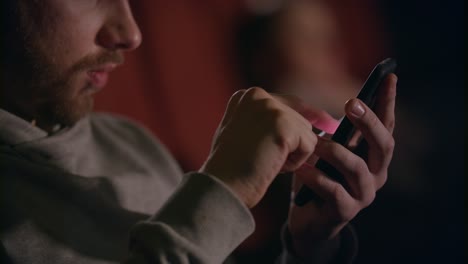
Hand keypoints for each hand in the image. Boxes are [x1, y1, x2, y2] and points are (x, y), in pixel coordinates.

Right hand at [200, 87, 337, 207]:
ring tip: (266, 162)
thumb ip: (268, 123)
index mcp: (246, 96)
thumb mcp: (246, 135)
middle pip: (300, 118)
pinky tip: (274, 166)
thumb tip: (310, 123)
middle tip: (265, 160)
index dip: (306, 117)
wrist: (222, 186)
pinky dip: (296, 162)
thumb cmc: (230, 168)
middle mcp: (258, 95)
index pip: (287, 103)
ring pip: (307, 132)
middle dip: (292, 144)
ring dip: (293, 154)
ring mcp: (271, 109)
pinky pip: (309, 145)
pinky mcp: (284, 125)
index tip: (327, 123)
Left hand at [287, 74, 397, 257]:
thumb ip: (331, 131)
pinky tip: (302, 168)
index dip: (388, 102)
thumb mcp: (324, 150)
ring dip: (336, 152)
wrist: (308, 219)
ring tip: (315, 143)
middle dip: (369, 122)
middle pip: (383, 145)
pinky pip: (334, 191)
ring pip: (358, 168)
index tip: (389, 77)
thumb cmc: (317, 176)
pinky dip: (317, 177)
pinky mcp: (346, 211)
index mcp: (373, 156)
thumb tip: (323, 105)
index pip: (386, 125)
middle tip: (351, 104)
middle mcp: (376, 174)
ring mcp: (363, 194)